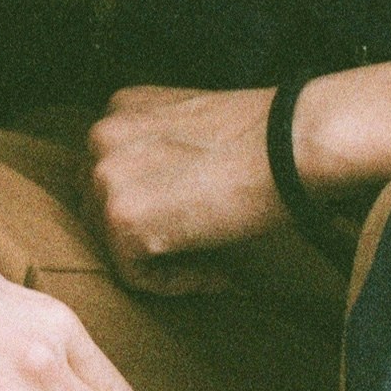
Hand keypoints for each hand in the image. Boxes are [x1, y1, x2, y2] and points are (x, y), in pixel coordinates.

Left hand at [87, 84, 288, 287]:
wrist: (292, 143)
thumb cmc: (266, 140)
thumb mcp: (197, 127)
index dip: (146, 204)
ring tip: (212, 260)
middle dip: (143, 234)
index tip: (189, 221)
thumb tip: (159, 202)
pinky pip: (134, 274)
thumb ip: (162, 151)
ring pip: (112, 243)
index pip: (107, 172)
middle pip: (98, 208)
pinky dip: (174, 282)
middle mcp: (102, 135)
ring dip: (158, 260)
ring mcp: (106, 176)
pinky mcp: (121, 219)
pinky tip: (216, 270)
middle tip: (198, 249)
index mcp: (120, 108)